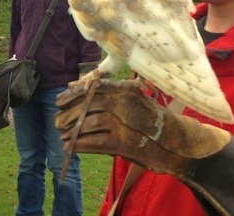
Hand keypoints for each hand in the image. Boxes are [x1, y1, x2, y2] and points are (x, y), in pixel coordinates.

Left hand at [55, 79, 229, 175]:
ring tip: (62, 135)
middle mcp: (126, 103)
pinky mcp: (126, 143)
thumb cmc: (149, 121)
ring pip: (90, 122)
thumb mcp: (131, 101)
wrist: (176, 143)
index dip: (73, 94)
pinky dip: (81, 144)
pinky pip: (97, 142)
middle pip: (89, 104)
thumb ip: (107, 94)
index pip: (93, 87)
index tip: (59, 101)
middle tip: (56, 120)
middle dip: (69, 113)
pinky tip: (71, 146)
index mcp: (126, 90)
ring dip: (72, 129)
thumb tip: (74, 86)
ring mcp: (126, 123)